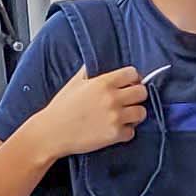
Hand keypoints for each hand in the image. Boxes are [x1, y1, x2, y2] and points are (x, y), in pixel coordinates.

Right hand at [31, 64, 149, 159]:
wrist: (52, 132)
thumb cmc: (62, 107)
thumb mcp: (75, 82)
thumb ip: (90, 71)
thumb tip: (97, 61)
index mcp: (103, 82)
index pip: (133, 73)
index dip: (133, 79)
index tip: (129, 85)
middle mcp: (112, 98)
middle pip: (142, 92)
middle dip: (136, 96)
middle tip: (128, 101)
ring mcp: (115, 117)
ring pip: (141, 112)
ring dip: (134, 114)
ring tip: (124, 116)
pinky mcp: (114, 135)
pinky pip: (132, 132)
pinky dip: (125, 132)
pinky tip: (114, 129)